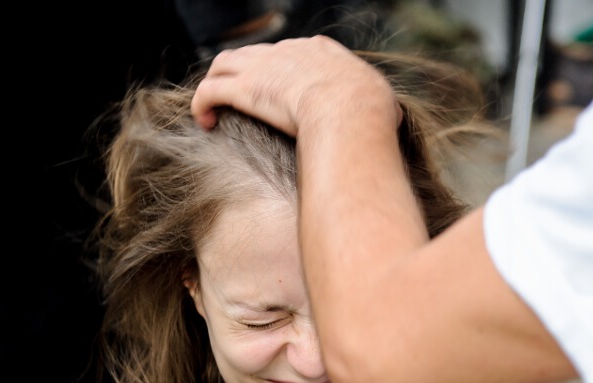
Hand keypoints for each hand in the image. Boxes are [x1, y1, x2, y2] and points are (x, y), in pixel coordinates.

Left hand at [191, 35, 400, 135]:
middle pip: (255, 54)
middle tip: (240, 100)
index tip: (280, 95)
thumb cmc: (370, 113)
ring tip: (214, 109)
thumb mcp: (382, 102)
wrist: (350, 111)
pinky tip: (205, 122)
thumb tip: (391, 117)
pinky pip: (210, 89)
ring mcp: (263, 67)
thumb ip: (378, 106)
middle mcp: (289, 51)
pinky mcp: (245, 88)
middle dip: (245, 75)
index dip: (281, 72)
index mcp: (321, 51)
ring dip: (216, 84)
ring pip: (225, 64)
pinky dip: (202, 103)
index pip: (292, 53)